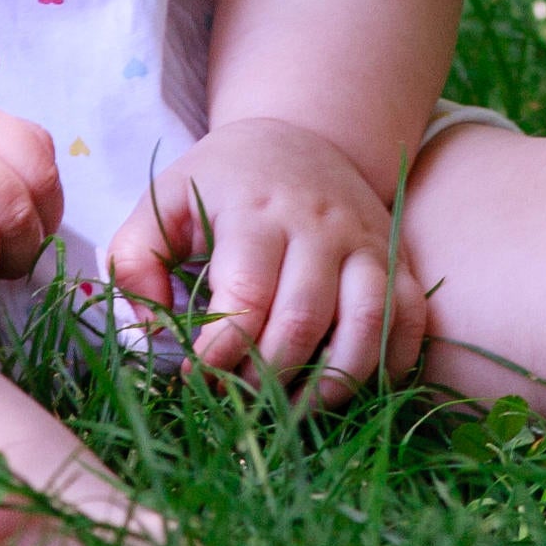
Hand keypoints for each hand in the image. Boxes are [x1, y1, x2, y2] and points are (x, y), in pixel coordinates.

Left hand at [103, 115, 428, 404]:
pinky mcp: (396, 256)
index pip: (246, 296)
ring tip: (295, 410)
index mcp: (256, 211)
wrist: (297, 135)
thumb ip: (134, 262)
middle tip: (239, 399)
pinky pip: (410, 317)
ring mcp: (365, 240)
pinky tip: (354, 387)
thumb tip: (154, 331)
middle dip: (268, 377)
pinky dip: (391, 362)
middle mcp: (318, 224)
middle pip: (302, 319)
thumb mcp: (163, 202)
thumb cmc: (221, 183)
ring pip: (366, 322)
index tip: (196, 379)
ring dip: (332, 383)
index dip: (220, 353)